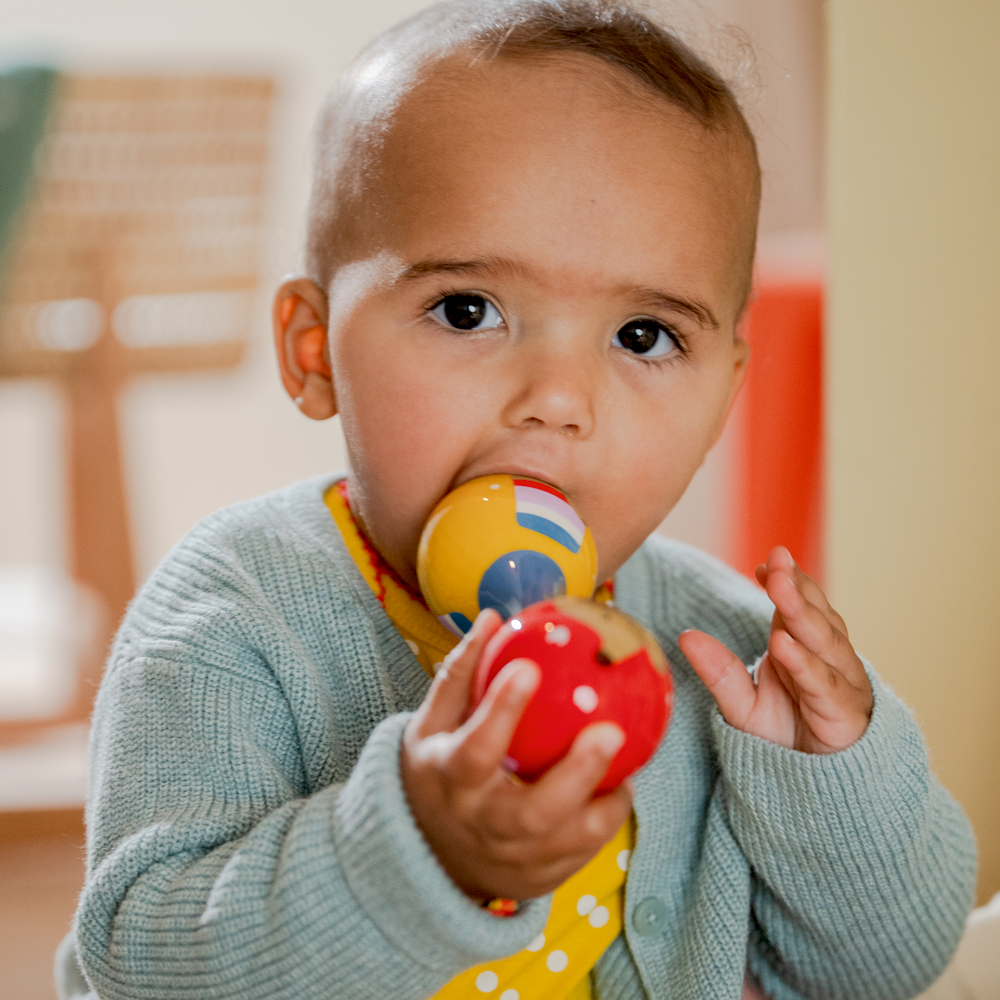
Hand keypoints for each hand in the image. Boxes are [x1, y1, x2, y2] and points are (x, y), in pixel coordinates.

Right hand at [401, 610, 632, 900]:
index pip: (474, 747)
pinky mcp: (536, 880)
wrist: (425, 854)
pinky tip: (621, 788)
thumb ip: (461, 674)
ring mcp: (511, 859)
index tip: (528, 667)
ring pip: (567, 841)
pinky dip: (604, 824)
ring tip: (629, 769)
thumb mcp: (431, 724)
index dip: (500, 710)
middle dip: (576, 773)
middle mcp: (481, 824)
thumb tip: (493, 617)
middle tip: (611, 730)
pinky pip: (580, 854)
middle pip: (532, 811)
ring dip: (604, 806)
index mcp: (450, 779)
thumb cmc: (435, 773)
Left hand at [678, 546, 872, 753]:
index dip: (785, 581)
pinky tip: (783, 644)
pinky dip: (805, 664)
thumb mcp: (743, 704)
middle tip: (776, 561)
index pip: (797, 605)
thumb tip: (685, 636)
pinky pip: (824, 685)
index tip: (767, 560)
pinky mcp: (845, 715)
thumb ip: (720, 671)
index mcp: (802, 647)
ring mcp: (840, 684)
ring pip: (825, 643)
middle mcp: (826, 659)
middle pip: (813, 617)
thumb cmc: (784, 740)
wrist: (815, 792)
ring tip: (780, 588)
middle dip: (794, 588)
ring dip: (801, 614)